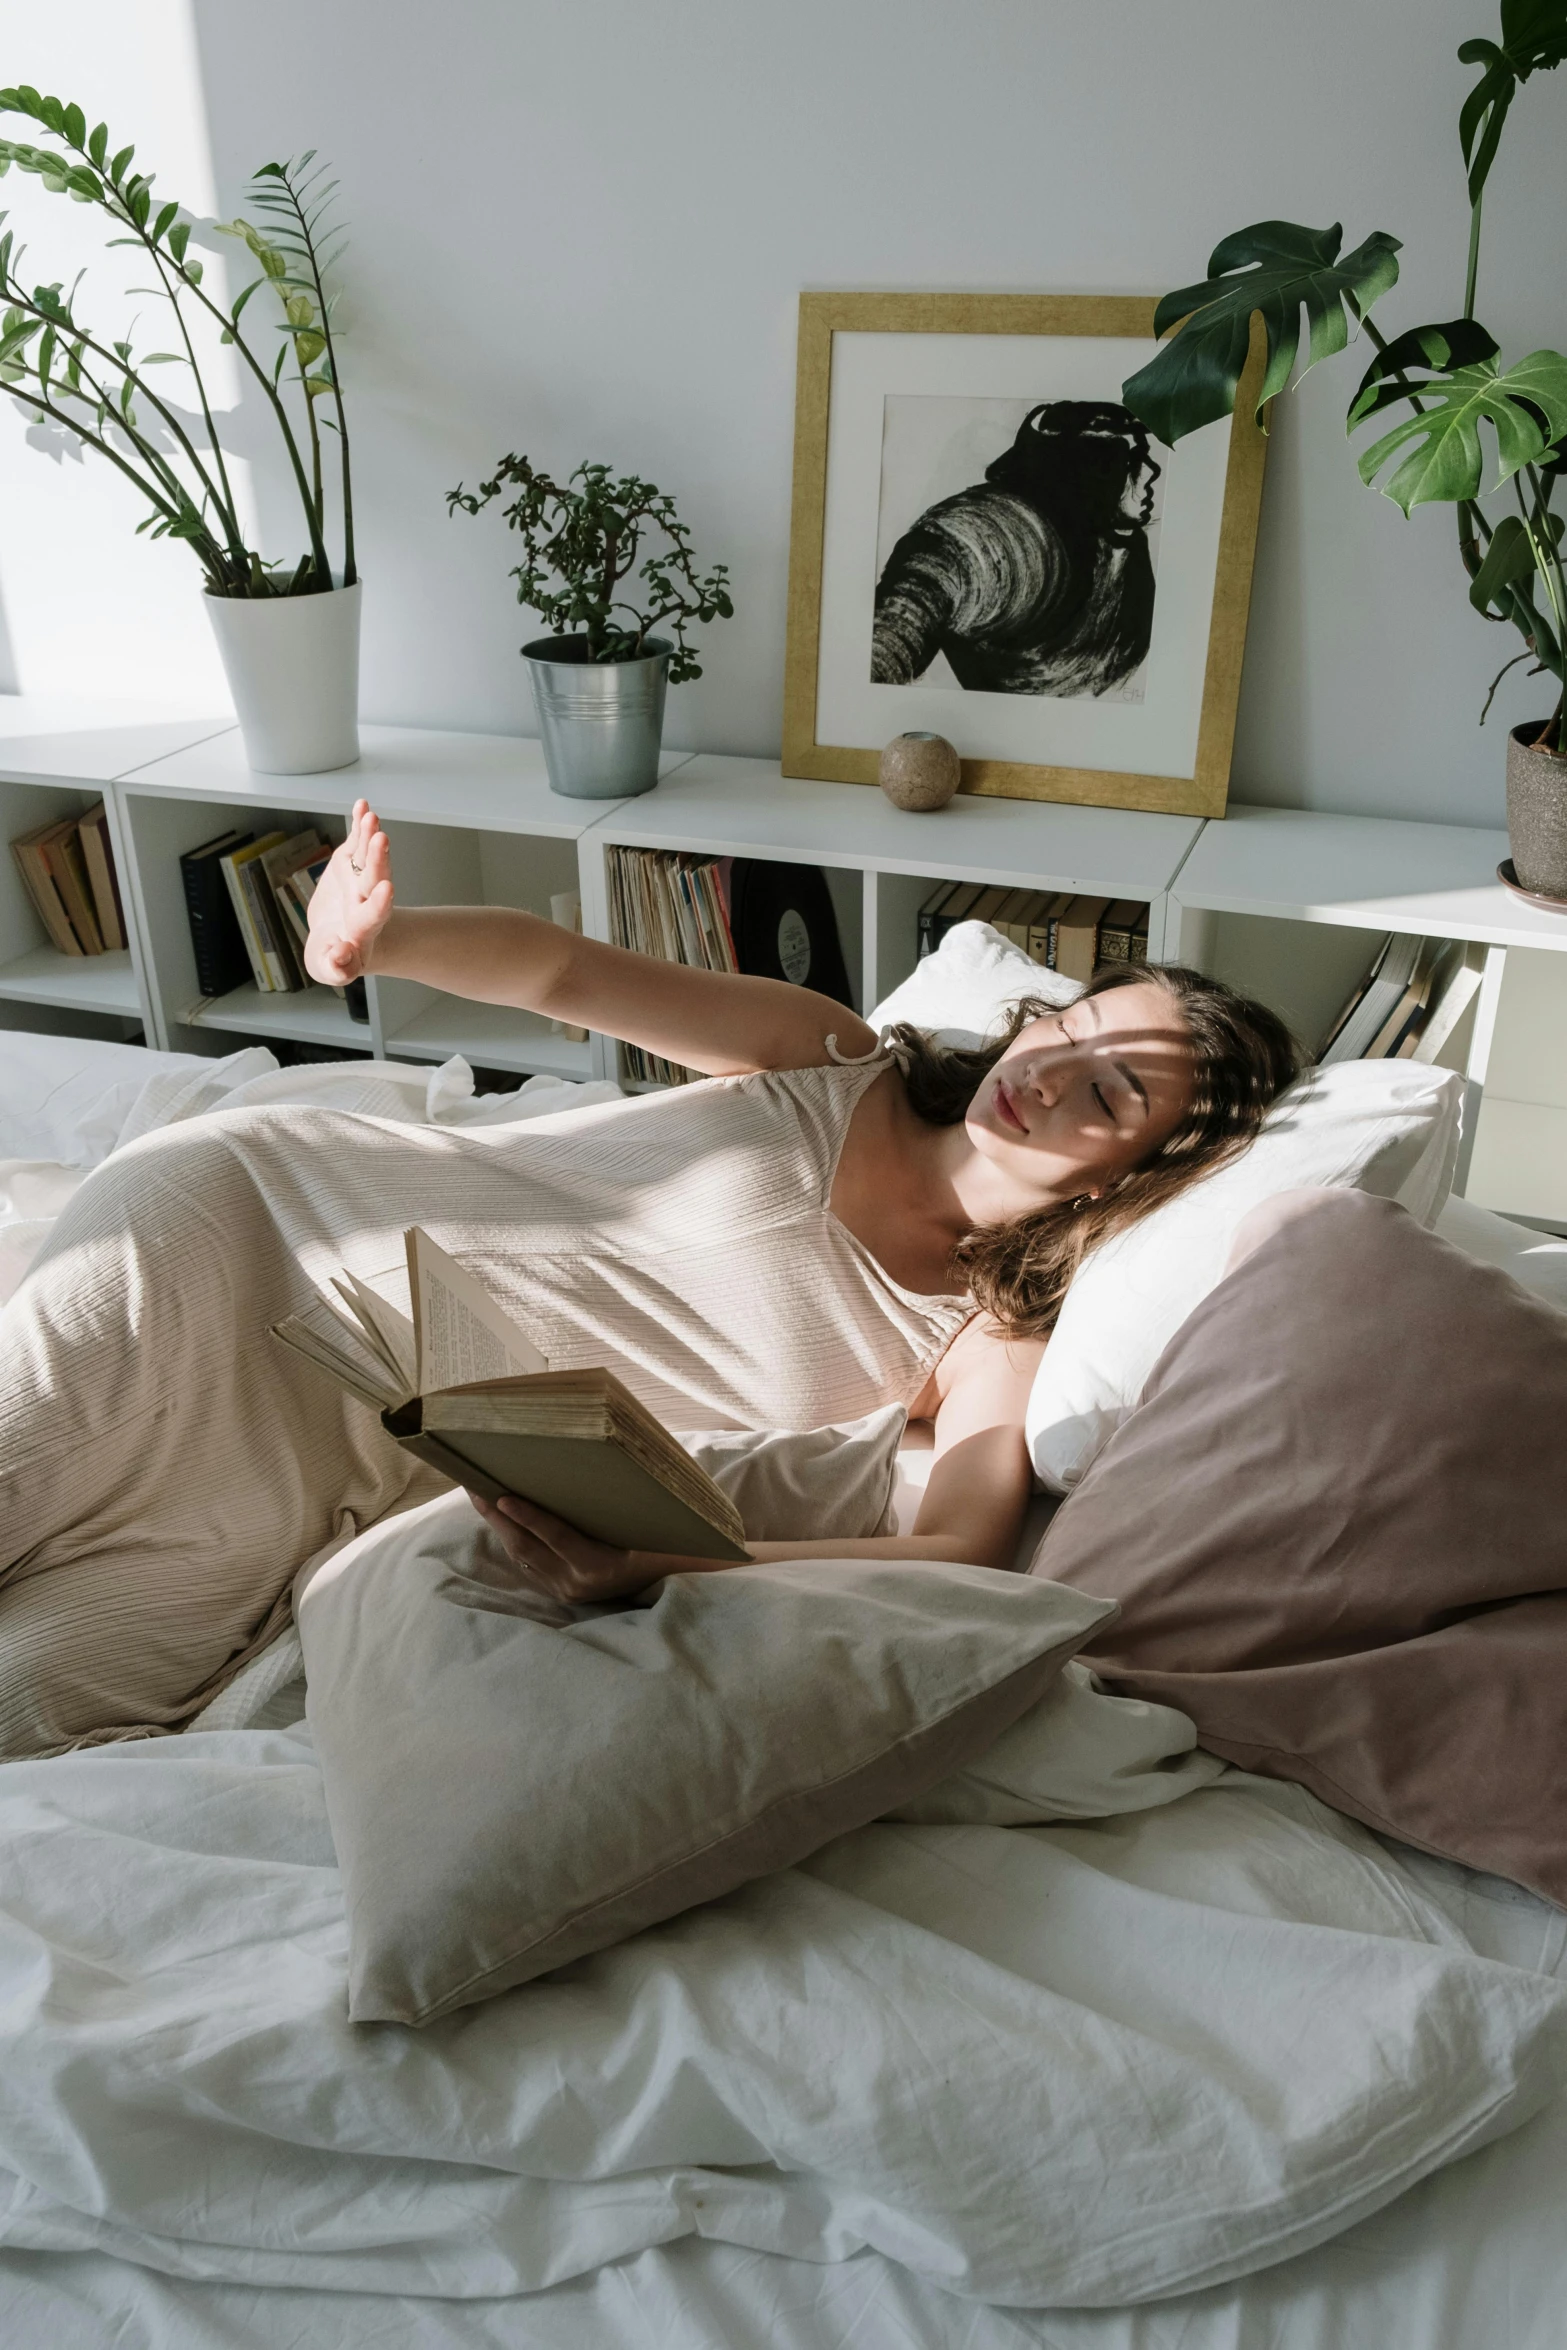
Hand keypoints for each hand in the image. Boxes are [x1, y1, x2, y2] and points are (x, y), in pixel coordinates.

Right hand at [304, 799, 393, 984]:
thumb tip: (340, 956)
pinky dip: (359, 824)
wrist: (338, 939)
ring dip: (369, 835)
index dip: (379, 904)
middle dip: (378, 860)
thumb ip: (335, 967)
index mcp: (362, 928)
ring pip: (368, 856)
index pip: (373, 915)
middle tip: (381, 840)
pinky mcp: (350, 864)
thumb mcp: (330, 969)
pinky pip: (357, 841)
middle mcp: (365, 900)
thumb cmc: (335, 958)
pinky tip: (362, 805)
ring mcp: (359, 879)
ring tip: (370, 817)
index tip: (385, 890)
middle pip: (374, 879)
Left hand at [469, 1491, 698, 1604]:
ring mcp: (565, 1589)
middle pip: (528, 1546)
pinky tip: (497, 1516)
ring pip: (521, 1555)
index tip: (504, 1497)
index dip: (531, 1518)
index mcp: (602, 1565)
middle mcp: (578, 1581)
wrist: (664, 1583)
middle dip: (498, 1516)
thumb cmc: (659, 1547)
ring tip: (478, 1495)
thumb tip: (639, 1469)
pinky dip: (511, 1538)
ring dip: (498, 1525)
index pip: (559, 1537)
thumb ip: (639, 1511)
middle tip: (475, 1486)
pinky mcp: (558, 1592)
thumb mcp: (656, 1532)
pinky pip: (526, 1563)